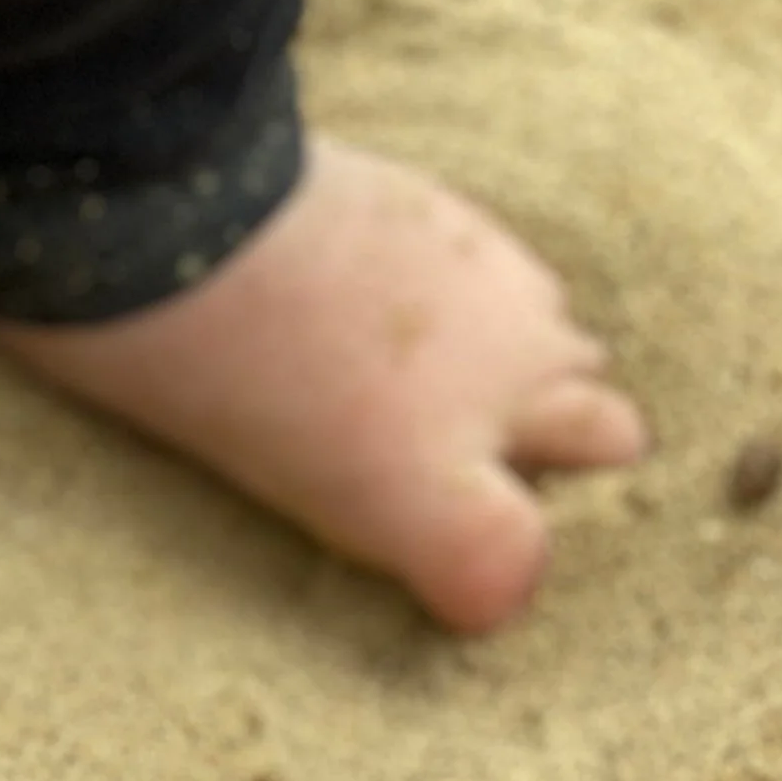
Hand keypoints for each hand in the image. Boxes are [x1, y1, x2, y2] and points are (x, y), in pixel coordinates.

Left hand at [0, 138, 646, 632]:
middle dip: (571, 450)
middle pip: (606, 433)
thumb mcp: (273, 482)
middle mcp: (496, 389)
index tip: (459, 575)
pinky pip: (520, 278)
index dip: (497, 572)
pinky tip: (418, 306)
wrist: (175, 206)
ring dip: (537, 370)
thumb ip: (381, 510)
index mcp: (428, 493)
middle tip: (489, 463)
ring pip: (570, 344)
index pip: (511, 563)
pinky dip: (492, 304)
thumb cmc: (184, 364)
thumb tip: (408, 519)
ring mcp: (497, 293)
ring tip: (452, 381)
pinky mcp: (467, 220)